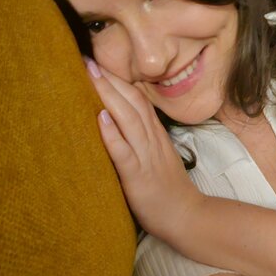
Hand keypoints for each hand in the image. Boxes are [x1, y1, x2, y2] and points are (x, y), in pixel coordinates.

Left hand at [85, 58, 201, 241]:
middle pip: (132, 102)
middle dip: (110, 79)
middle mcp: (151, 140)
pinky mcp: (138, 176)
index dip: (119, 79)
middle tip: (88, 58)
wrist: (187, 216)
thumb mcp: (157, 156)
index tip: (100, 62)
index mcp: (155, 135)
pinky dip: (112, 133)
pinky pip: (124, 152)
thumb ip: (142, 139)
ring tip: (91, 75)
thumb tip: (120, 122)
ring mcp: (146, 157)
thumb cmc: (168, 189)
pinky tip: (100, 117)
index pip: (138, 100)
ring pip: (128, 119)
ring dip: (109, 95)